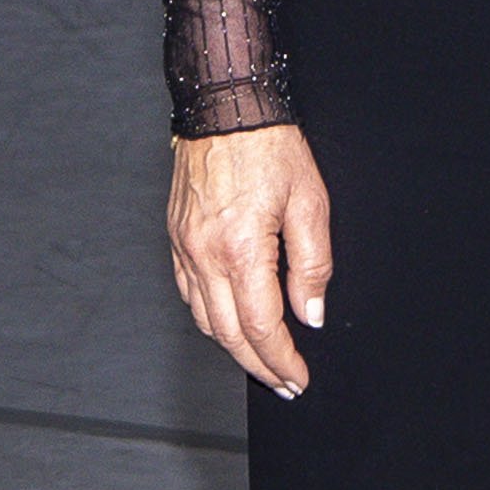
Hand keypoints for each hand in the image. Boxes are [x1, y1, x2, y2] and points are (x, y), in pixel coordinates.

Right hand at [168, 123, 333, 398]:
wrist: (225, 107)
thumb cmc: (268, 146)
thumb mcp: (310, 202)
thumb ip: (312, 265)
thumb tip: (310, 313)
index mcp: (241, 248)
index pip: (262, 326)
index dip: (281, 360)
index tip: (298, 377)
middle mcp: (205, 254)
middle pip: (229, 334)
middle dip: (259, 366)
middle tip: (283, 383)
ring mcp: (185, 248)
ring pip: (205, 319)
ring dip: (234, 347)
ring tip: (262, 360)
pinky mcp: (177, 238)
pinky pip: (190, 294)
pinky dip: (211, 318)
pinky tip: (231, 321)